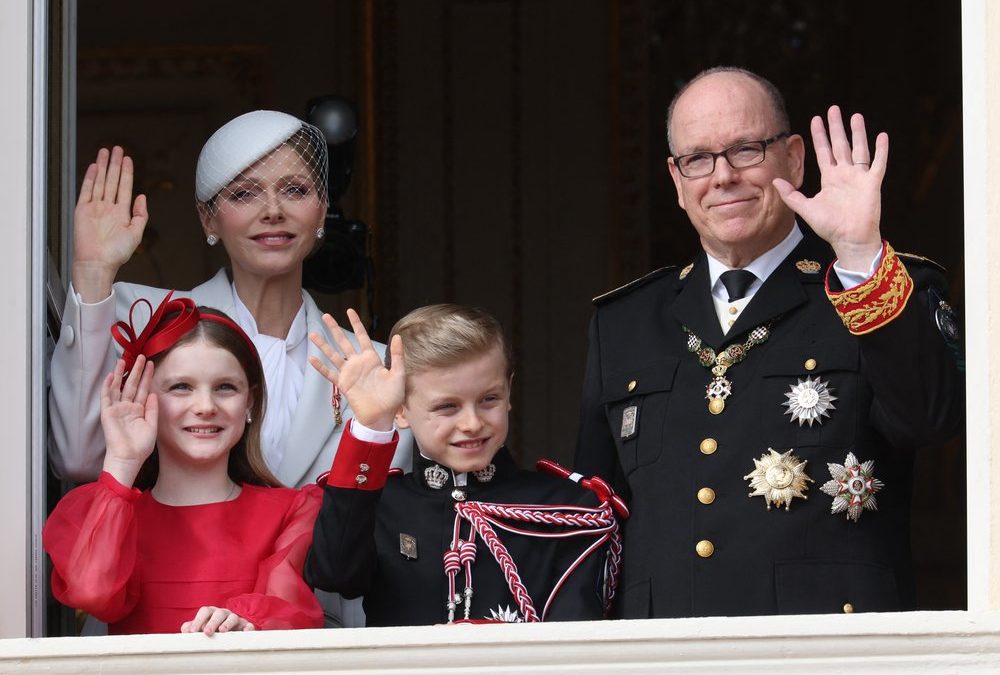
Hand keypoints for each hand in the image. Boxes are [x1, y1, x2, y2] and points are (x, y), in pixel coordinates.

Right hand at [72, 146, 148, 302]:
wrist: (97, 262)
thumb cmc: (117, 253)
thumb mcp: (136, 233)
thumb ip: (141, 214)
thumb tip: (142, 196)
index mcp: (122, 213)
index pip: (125, 187)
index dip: (127, 172)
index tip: (128, 159)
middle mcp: (108, 208)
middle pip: (112, 180)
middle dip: (115, 164)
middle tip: (117, 148)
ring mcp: (95, 208)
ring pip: (100, 182)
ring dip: (103, 166)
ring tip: (106, 151)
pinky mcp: (83, 210)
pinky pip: (87, 190)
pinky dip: (90, 178)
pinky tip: (95, 167)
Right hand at [100, 356, 156, 486]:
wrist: (129, 457)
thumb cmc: (141, 445)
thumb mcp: (152, 425)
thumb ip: (152, 409)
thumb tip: (154, 393)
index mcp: (139, 410)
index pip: (143, 389)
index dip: (147, 377)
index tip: (152, 364)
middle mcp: (127, 407)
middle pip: (132, 385)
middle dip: (136, 371)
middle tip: (141, 356)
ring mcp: (117, 409)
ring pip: (118, 387)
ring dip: (120, 374)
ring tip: (124, 360)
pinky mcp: (107, 413)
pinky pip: (106, 397)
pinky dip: (107, 386)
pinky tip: (109, 376)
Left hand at [180, 606, 254, 634]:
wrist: (230, 633)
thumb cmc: (212, 630)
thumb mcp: (201, 628)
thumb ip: (191, 627)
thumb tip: (185, 629)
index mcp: (211, 613)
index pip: (205, 611)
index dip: (198, 620)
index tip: (192, 631)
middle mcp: (223, 614)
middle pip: (218, 613)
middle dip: (212, 622)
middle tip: (207, 632)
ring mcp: (235, 619)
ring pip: (233, 617)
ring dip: (227, 623)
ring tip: (222, 631)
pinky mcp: (245, 626)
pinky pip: (248, 625)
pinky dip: (247, 628)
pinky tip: (244, 633)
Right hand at [308, 308, 405, 430]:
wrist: (382, 415)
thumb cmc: (393, 396)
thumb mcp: (398, 374)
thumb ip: (398, 356)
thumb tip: (398, 336)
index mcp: (372, 358)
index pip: (362, 337)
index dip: (356, 324)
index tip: (349, 311)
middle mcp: (358, 363)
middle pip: (344, 342)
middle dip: (335, 329)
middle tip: (325, 315)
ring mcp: (349, 373)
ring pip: (333, 355)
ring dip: (323, 345)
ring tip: (313, 334)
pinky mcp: (343, 384)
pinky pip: (330, 374)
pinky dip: (321, 367)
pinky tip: (312, 359)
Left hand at [773, 105, 886, 270]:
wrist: (849, 239)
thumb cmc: (829, 227)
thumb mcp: (806, 208)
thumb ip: (791, 195)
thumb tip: (774, 181)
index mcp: (829, 178)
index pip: (823, 151)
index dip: (819, 135)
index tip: (816, 119)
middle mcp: (844, 175)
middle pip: (840, 145)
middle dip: (836, 127)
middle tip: (834, 109)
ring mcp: (859, 178)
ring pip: (859, 149)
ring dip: (858, 133)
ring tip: (855, 115)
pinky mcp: (872, 183)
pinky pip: (878, 163)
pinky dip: (881, 150)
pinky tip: (881, 135)